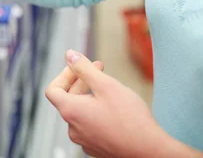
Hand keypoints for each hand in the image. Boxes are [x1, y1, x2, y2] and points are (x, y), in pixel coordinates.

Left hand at [45, 50, 167, 157]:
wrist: (149, 151)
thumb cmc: (130, 118)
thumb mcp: (105, 85)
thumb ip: (84, 68)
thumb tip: (69, 54)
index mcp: (70, 112)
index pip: (53, 90)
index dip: (65, 75)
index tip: (80, 67)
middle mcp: (73, 129)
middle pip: (67, 99)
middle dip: (82, 80)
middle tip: (100, 67)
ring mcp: (84, 140)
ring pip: (80, 112)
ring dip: (90, 96)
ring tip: (109, 88)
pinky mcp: (96, 147)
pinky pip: (89, 125)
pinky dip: (96, 113)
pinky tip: (114, 108)